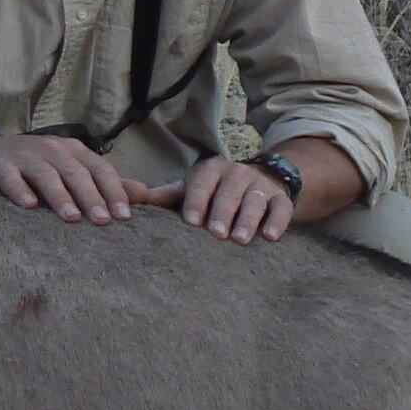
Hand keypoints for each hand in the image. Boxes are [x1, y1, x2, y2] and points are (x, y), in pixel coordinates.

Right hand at [0, 132, 153, 223]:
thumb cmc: (35, 168)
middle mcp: (51, 149)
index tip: (124, 216)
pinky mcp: (0, 166)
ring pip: (46, 174)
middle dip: (90, 196)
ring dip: (59, 196)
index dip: (113, 191)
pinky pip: (11, 178)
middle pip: (75, 172)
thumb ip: (105, 183)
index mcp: (73, 151)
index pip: (99, 169)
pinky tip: (28, 206)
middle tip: (102, 221)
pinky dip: (20, 190)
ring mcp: (24, 156)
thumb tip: (143, 194)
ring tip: (71, 217)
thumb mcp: (71, 170)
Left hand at [169, 154, 295, 243]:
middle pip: (229, 192)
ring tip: (239, 240)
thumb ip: (166, 196)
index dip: (197, 201)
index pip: (202, 183)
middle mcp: (236, 173)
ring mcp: (260, 185)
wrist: (258, 182)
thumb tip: (129, 198)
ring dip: (247, 220)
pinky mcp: (280, 199)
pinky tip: (269, 237)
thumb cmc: (214, 192)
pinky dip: (277, 222)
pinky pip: (281, 208)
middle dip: (222, 212)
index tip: (191, 221)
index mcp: (211, 170)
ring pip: (255, 201)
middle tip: (216, 234)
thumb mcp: (191, 190)